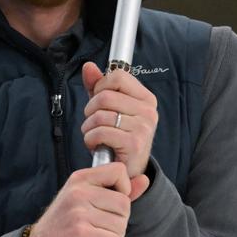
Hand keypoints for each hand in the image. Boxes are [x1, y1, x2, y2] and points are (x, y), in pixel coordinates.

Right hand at [23, 162, 149, 236]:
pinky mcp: (81, 233)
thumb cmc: (63, 225)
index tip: (111, 203)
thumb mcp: (85, 199)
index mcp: (80, 179)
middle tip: (101, 226)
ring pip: (120, 225)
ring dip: (113, 236)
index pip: (118, 170)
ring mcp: (79, 212)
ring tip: (95, 236)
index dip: (124, 188)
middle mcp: (79, 192)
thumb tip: (145, 179)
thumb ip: (116, 189)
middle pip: (124, 203)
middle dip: (119, 220)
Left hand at [80, 62, 158, 176]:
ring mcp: (143, 127)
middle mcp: (148, 111)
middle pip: (105, 96)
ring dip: (89, 127)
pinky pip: (100, 132)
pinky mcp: (134, 143)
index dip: (100, 86)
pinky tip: (96, 145)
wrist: (127, 169)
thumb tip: (88, 66)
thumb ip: (98, 86)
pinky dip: (90, 139)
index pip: (117, 76)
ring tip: (95, 135)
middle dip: (90, 110)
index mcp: (145, 98)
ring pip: (100, 115)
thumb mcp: (108, 108)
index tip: (98, 101)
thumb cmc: (117, 136)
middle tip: (94, 123)